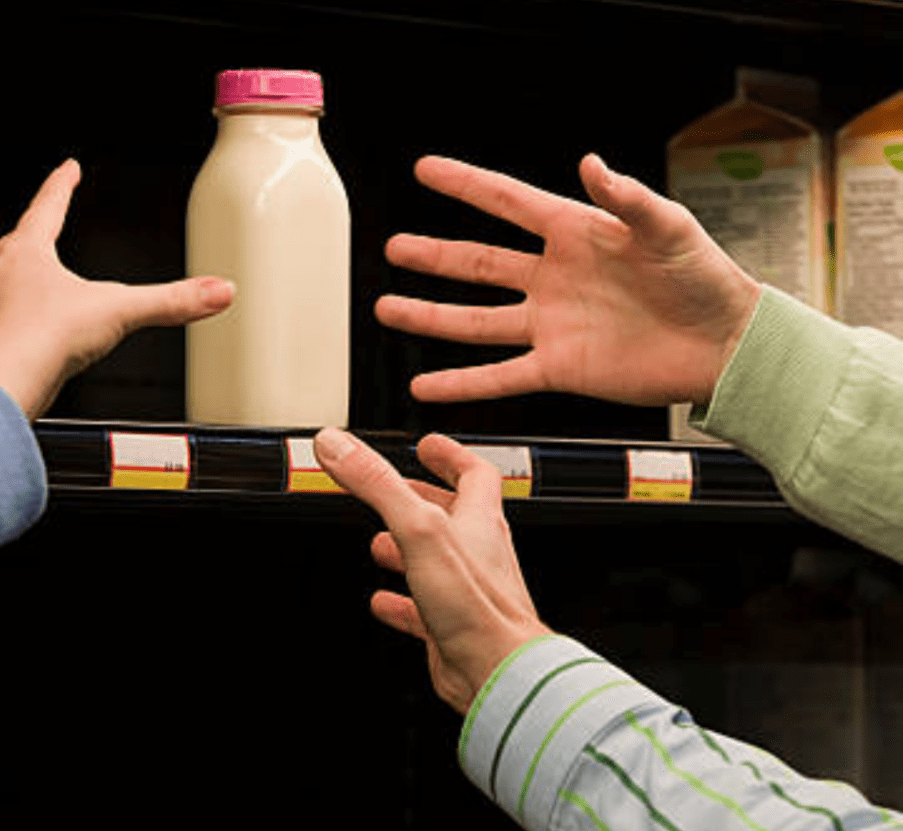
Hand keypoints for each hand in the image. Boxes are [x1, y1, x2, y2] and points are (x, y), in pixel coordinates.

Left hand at [0, 158, 233, 421]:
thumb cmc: (41, 339)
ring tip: (45, 290)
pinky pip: (4, 324)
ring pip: (5, 284)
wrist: (3, 384)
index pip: (47, 205)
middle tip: (48, 226)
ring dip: (25, 282)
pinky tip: (35, 340)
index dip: (62, 185)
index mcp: (27, 253)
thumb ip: (171, 301)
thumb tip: (216, 291)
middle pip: (21, 243)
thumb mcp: (120, 311)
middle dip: (38, 233)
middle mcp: (0, 274)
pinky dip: (20, 325)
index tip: (68, 169)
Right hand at [313, 427, 553, 715]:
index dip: (450, 455)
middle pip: (452, 516)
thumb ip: (377, 484)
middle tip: (395, 491)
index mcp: (478, 522)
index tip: (427, 446)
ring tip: (379, 543)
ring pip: (435, 561)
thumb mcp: (418, 530)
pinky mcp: (453, 627)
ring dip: (407, 549)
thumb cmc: (477, 606)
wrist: (498, 672)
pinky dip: (400, 602)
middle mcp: (477, 554)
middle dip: (420, 499)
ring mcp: (465, 592)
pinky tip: (382, 603)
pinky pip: (424, 609)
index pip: (474, 474)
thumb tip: (337, 445)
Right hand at [376, 154, 761, 407]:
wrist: (721, 344)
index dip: (466, 185)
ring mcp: (551, 325)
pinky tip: (426, 387)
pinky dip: (461, 384)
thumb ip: (626, 197)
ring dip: (430, 317)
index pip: (508, 202)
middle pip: (478, 264)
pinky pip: (499, 377)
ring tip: (388, 309)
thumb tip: (590, 163)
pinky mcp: (558, 368)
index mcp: (576, 233)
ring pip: (476, 322)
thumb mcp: (668, 226)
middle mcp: (554, 279)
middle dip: (433, 256)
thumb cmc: (704, 278)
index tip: (426, 170)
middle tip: (394, 247)